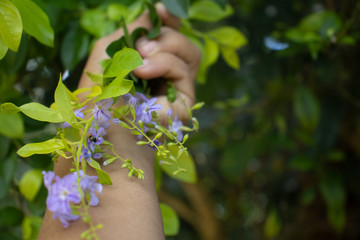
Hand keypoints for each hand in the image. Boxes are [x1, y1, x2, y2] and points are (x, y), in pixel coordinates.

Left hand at [81, 3, 200, 122]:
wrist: (96, 126)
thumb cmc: (95, 92)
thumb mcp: (108, 50)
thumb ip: (134, 29)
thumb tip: (156, 11)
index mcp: (150, 63)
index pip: (172, 37)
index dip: (171, 21)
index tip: (160, 11)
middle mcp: (166, 76)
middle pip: (184, 43)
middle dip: (165, 37)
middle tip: (140, 47)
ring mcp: (176, 90)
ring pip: (191, 54)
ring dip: (165, 50)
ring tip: (140, 62)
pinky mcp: (182, 104)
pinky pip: (185, 72)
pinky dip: (165, 65)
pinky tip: (144, 72)